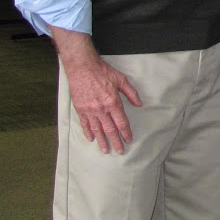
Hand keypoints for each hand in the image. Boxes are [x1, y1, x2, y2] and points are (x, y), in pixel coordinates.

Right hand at [54, 29, 141, 154]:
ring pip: (97, 129)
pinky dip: (88, 132)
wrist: (82, 68)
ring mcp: (89, 110)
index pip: (121, 122)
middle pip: (110, 129)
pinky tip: (91, 139)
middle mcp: (101, 109)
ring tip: (106, 150)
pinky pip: (85, 124)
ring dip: (102, 141)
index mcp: (113, 102)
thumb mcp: (121, 79)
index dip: (126, 132)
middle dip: (115, 141)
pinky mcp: (80, 109)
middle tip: (120, 151)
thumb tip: (139, 104)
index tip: (129, 140)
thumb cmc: (102, 72)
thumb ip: (131, 93)